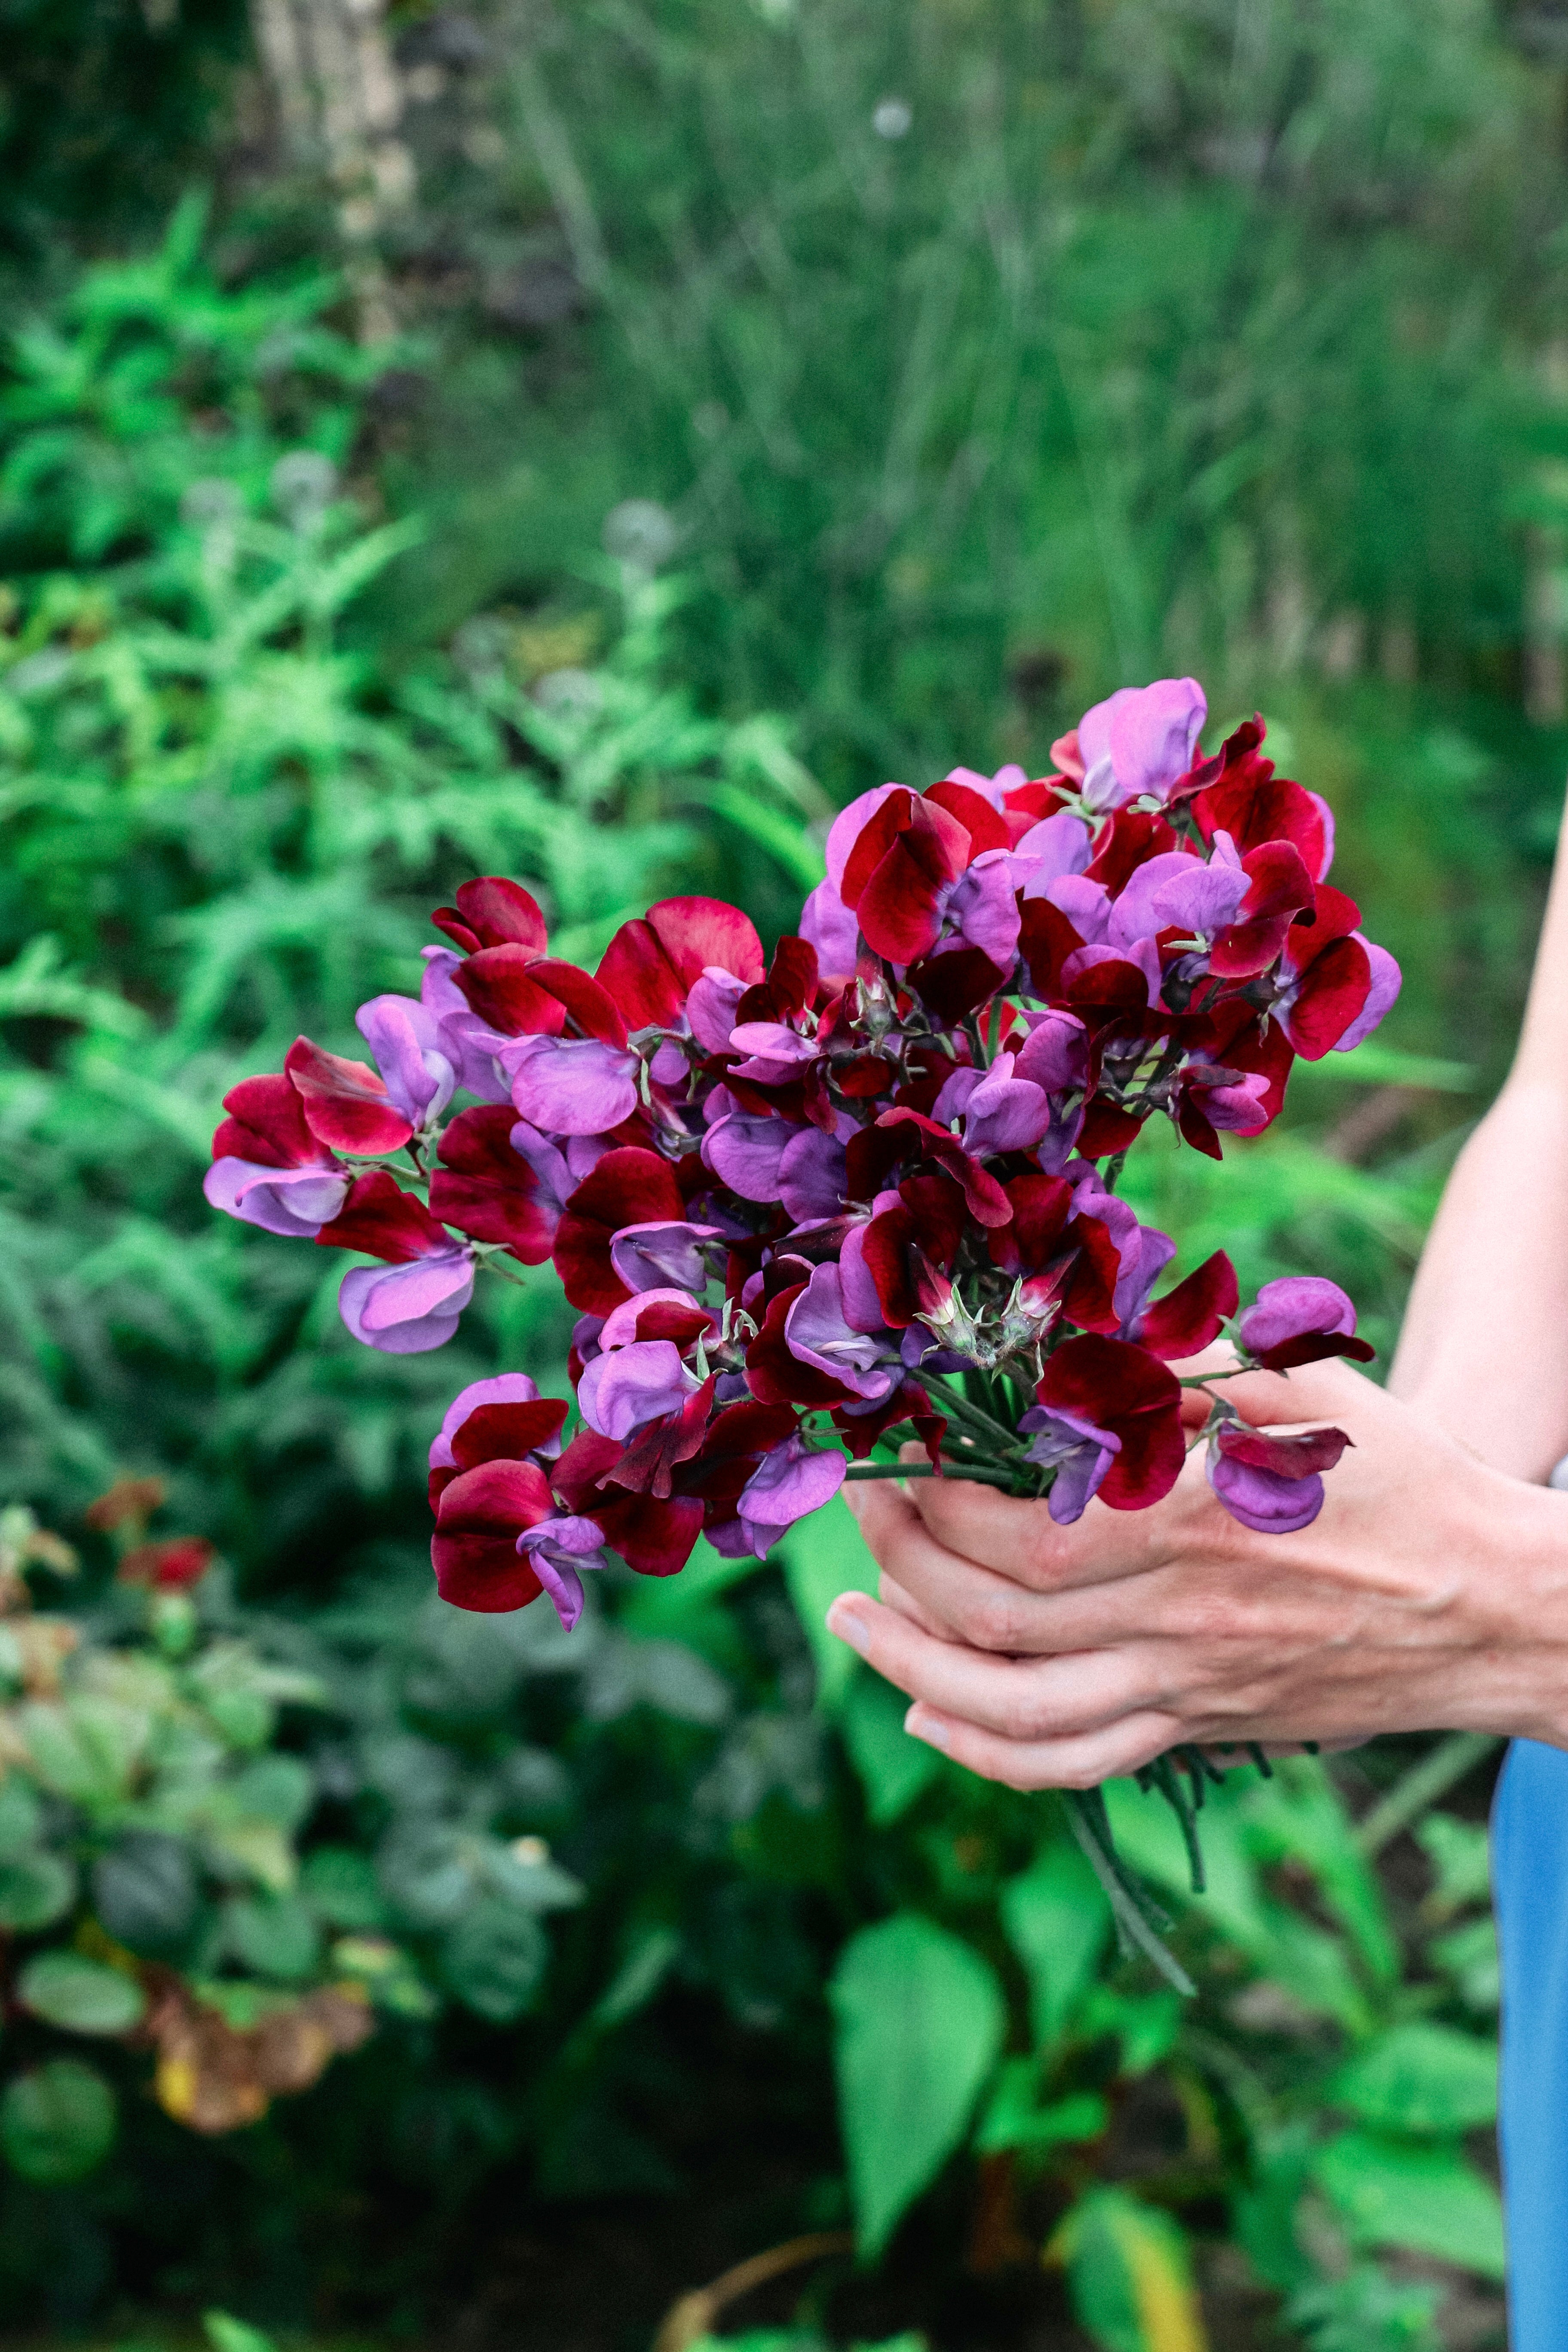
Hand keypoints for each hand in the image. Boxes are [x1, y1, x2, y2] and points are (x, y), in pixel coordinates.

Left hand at [825, 1357, 1567, 1789]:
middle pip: (996, 1614)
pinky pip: (1073, 1764)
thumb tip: (1078, 1334)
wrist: (1496, 1608)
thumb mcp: (1307, 1393)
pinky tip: (928, 1714)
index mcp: (1196, 1525)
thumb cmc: (1402, 1483)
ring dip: (913, 1665)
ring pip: (1013, 1708)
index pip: (1023, 1530)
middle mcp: (1178, 1618)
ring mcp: (1186, 1688)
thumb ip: (1191, 1364)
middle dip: (902, 1559)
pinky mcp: (1199, 1728)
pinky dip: (985, 1753)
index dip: (938, 1495)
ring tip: (853, 1623)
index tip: (900, 1448)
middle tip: (861, 1506)